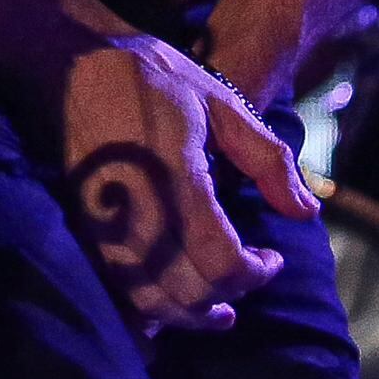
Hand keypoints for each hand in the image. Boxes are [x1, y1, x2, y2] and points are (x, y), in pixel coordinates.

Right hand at [24, 25, 318, 338]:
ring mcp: (104, 228)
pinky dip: (145, 315)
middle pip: (187, 293)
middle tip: (250, 279)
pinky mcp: (81, 232)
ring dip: (188, 314)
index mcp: (177, 179)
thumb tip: (307, 211)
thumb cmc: (153, 78)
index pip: (222, 261)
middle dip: (227, 299)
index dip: (255, 273)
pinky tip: (166, 311)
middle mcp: (137, 213)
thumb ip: (268, 160)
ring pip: (150, 304)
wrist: (72, 64)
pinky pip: (115, 294)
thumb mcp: (222, 103)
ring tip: (216, 307)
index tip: (273, 258)